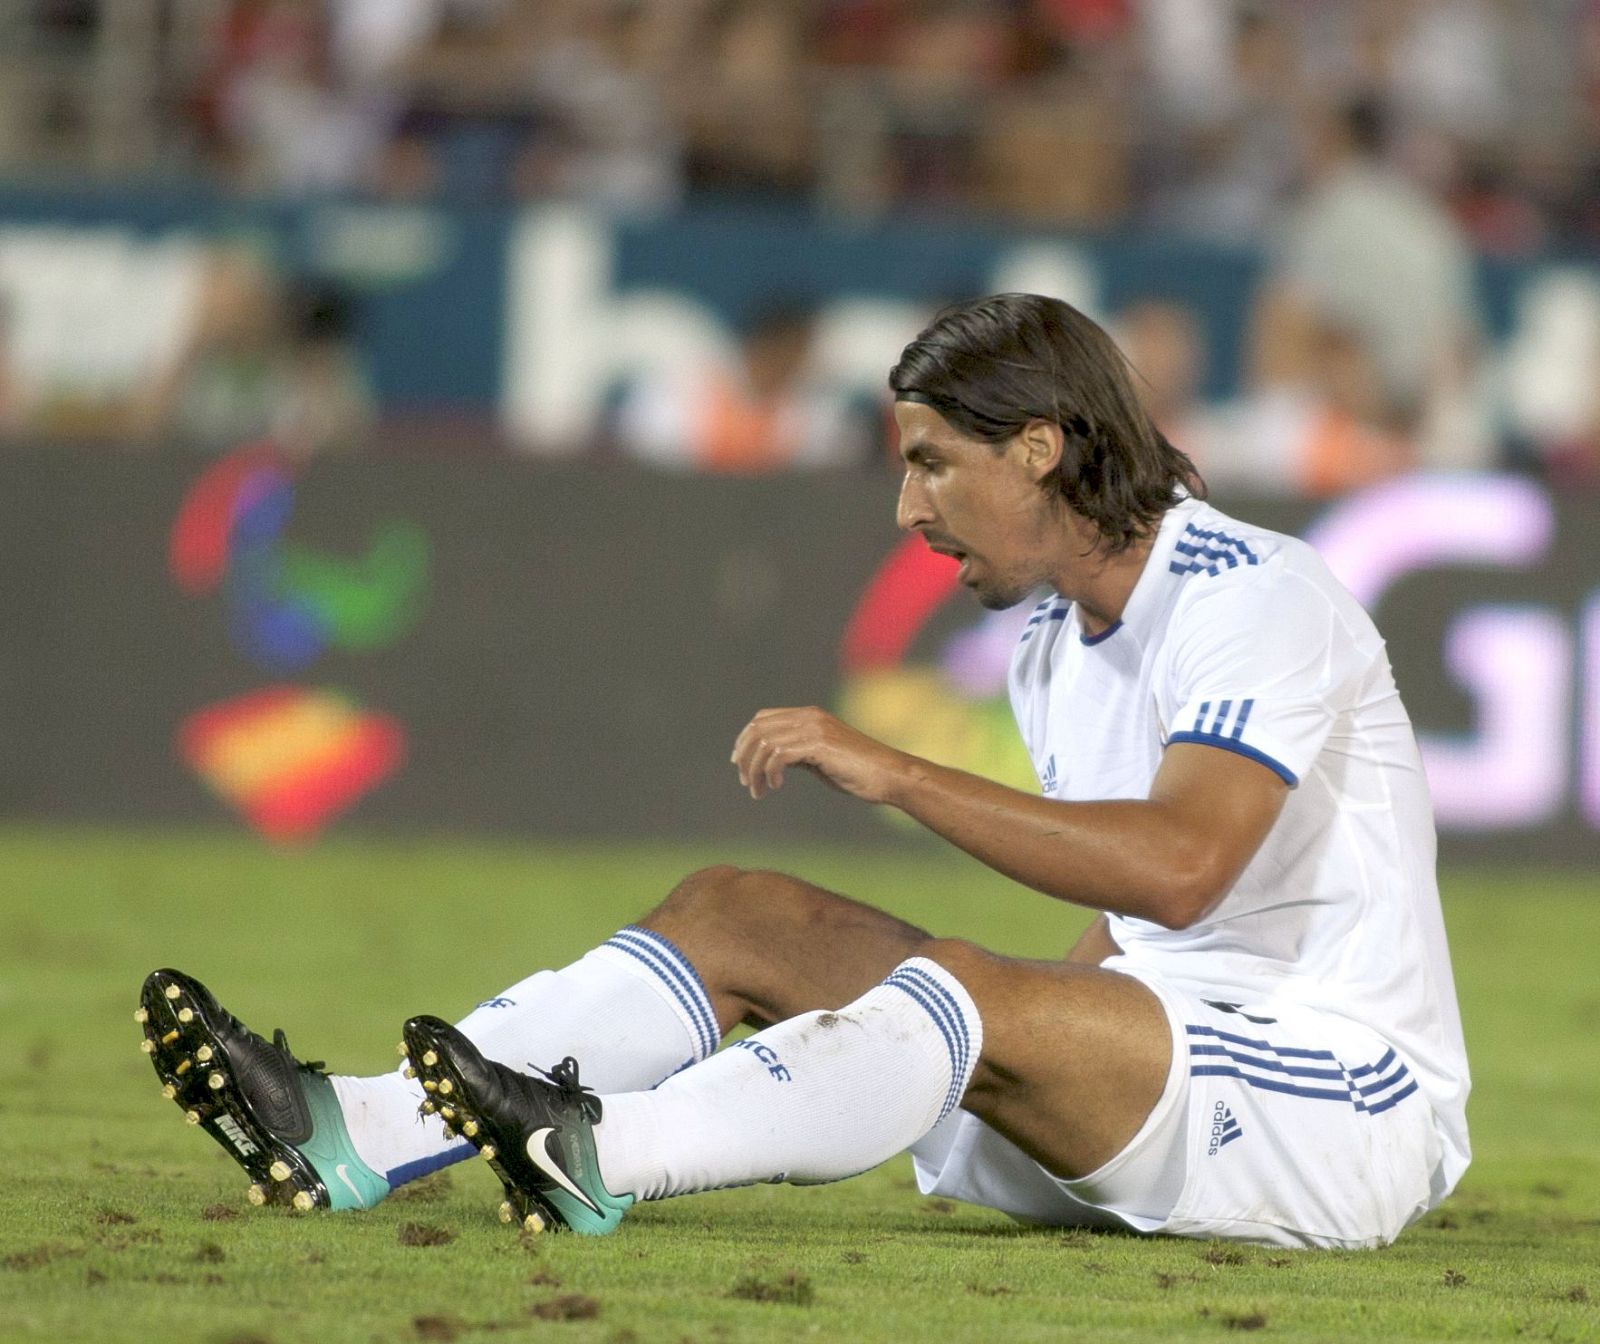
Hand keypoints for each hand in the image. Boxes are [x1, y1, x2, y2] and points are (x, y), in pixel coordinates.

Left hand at [731, 707, 905, 802]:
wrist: (888, 775)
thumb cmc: (859, 771)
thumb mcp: (821, 759)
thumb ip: (798, 753)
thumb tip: (773, 761)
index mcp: (809, 715)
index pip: (762, 718)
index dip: (745, 739)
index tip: (739, 763)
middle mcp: (809, 716)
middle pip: (757, 728)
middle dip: (744, 756)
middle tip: (746, 782)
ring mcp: (814, 728)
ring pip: (764, 742)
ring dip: (754, 770)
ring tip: (758, 791)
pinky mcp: (818, 744)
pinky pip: (778, 755)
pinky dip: (770, 772)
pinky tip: (776, 786)